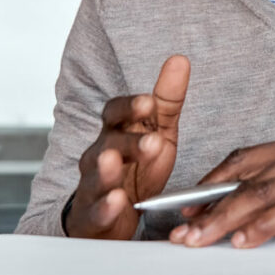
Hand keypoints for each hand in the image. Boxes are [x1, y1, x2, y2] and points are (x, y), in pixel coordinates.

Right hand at [65, 55, 189, 238]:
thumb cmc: (137, 166)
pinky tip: (116, 201)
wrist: (115, 214)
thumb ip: (167, 100)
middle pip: (110, 143)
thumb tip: (179, 59)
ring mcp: (95, 184)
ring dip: (106, 169)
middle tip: (153, 141)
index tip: (149, 102)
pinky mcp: (95, 214)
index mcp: (117, 131)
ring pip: (97, 175)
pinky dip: (105, 206)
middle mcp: (100, 154)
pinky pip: (97, 210)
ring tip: (113, 162)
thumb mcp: (159, 130)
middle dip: (130, 141)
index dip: (130, 107)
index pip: (115, 112)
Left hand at [168, 131, 274, 247]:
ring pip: (266, 191)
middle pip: (248, 178)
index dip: (209, 185)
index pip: (243, 160)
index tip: (181, 209)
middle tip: (181, 231)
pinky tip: (247, 239)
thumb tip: (247, 221)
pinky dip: (268, 224)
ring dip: (229, 218)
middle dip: (209, 207)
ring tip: (202, 239)